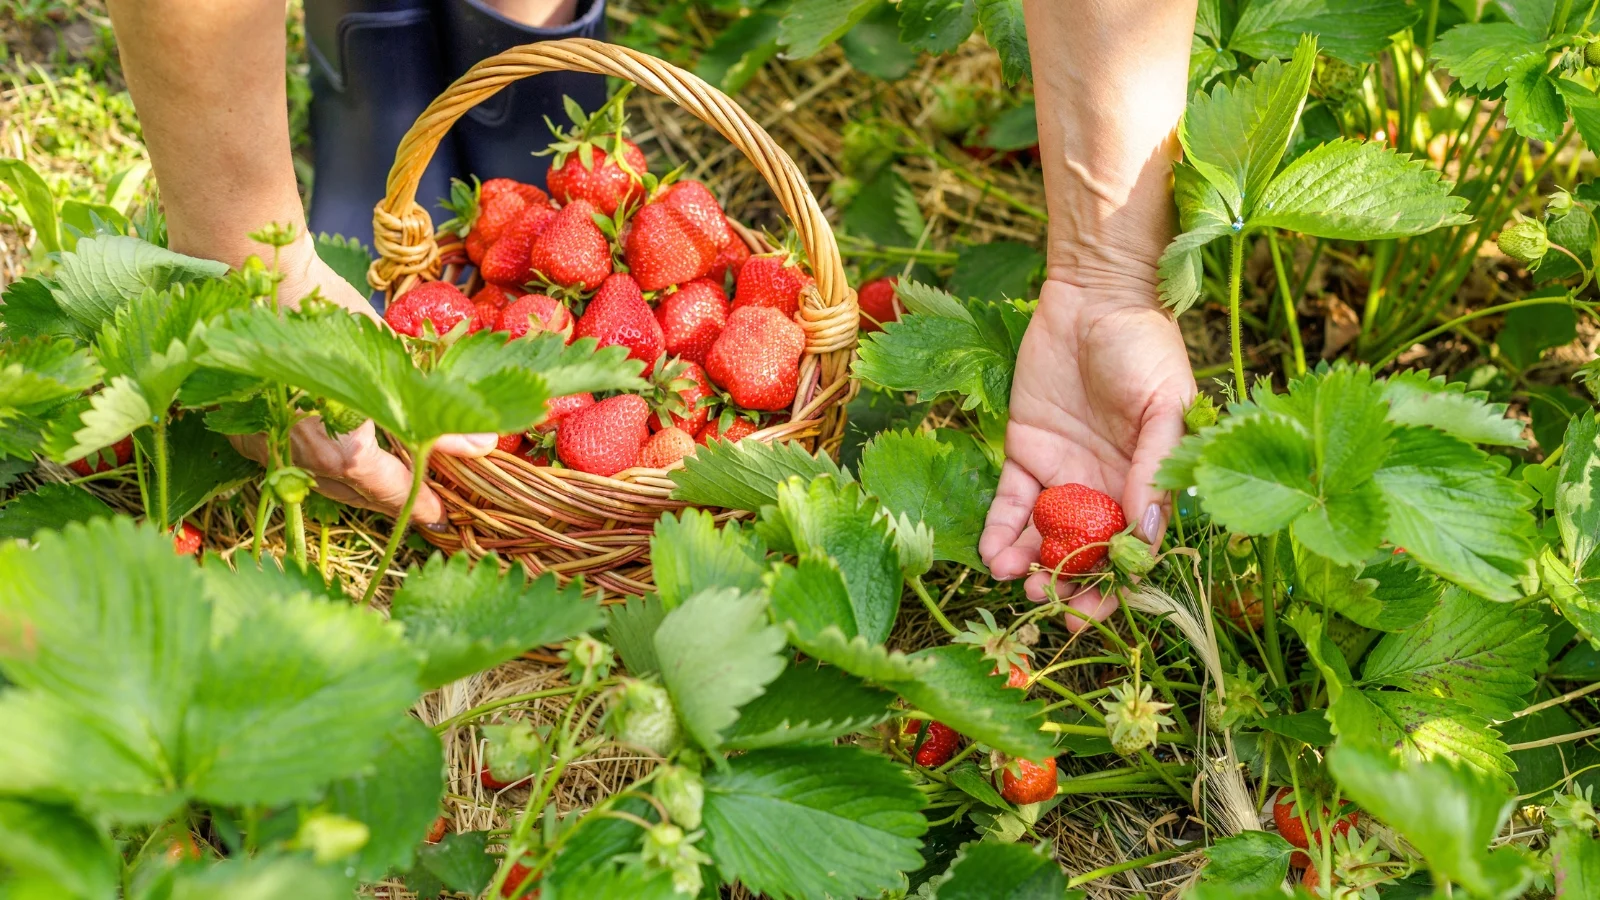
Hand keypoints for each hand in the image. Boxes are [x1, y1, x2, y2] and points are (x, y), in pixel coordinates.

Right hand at [230, 234, 496, 525]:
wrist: (252, 278)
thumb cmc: (329, 313)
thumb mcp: (393, 362)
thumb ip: (437, 414)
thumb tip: (483, 444)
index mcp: (341, 450)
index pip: (388, 490)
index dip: (417, 503)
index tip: (439, 514)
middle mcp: (301, 462)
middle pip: (353, 493)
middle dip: (387, 497)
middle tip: (418, 496)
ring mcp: (267, 451)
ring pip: (318, 483)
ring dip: (353, 483)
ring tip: (385, 477)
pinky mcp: (245, 435)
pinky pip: (288, 464)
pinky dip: (316, 463)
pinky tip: (336, 451)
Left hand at [979, 278, 1194, 630]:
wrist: (1096, 298)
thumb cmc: (1146, 348)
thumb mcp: (1165, 406)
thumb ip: (1155, 468)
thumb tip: (1147, 536)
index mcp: (1145, 484)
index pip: (1130, 550)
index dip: (1114, 585)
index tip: (1095, 612)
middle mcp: (1104, 488)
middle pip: (1085, 553)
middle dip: (1068, 585)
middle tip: (1048, 604)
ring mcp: (1063, 474)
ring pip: (1044, 536)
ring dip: (1030, 564)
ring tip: (1016, 581)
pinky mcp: (1024, 454)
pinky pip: (1010, 503)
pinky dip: (1000, 531)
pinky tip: (993, 555)